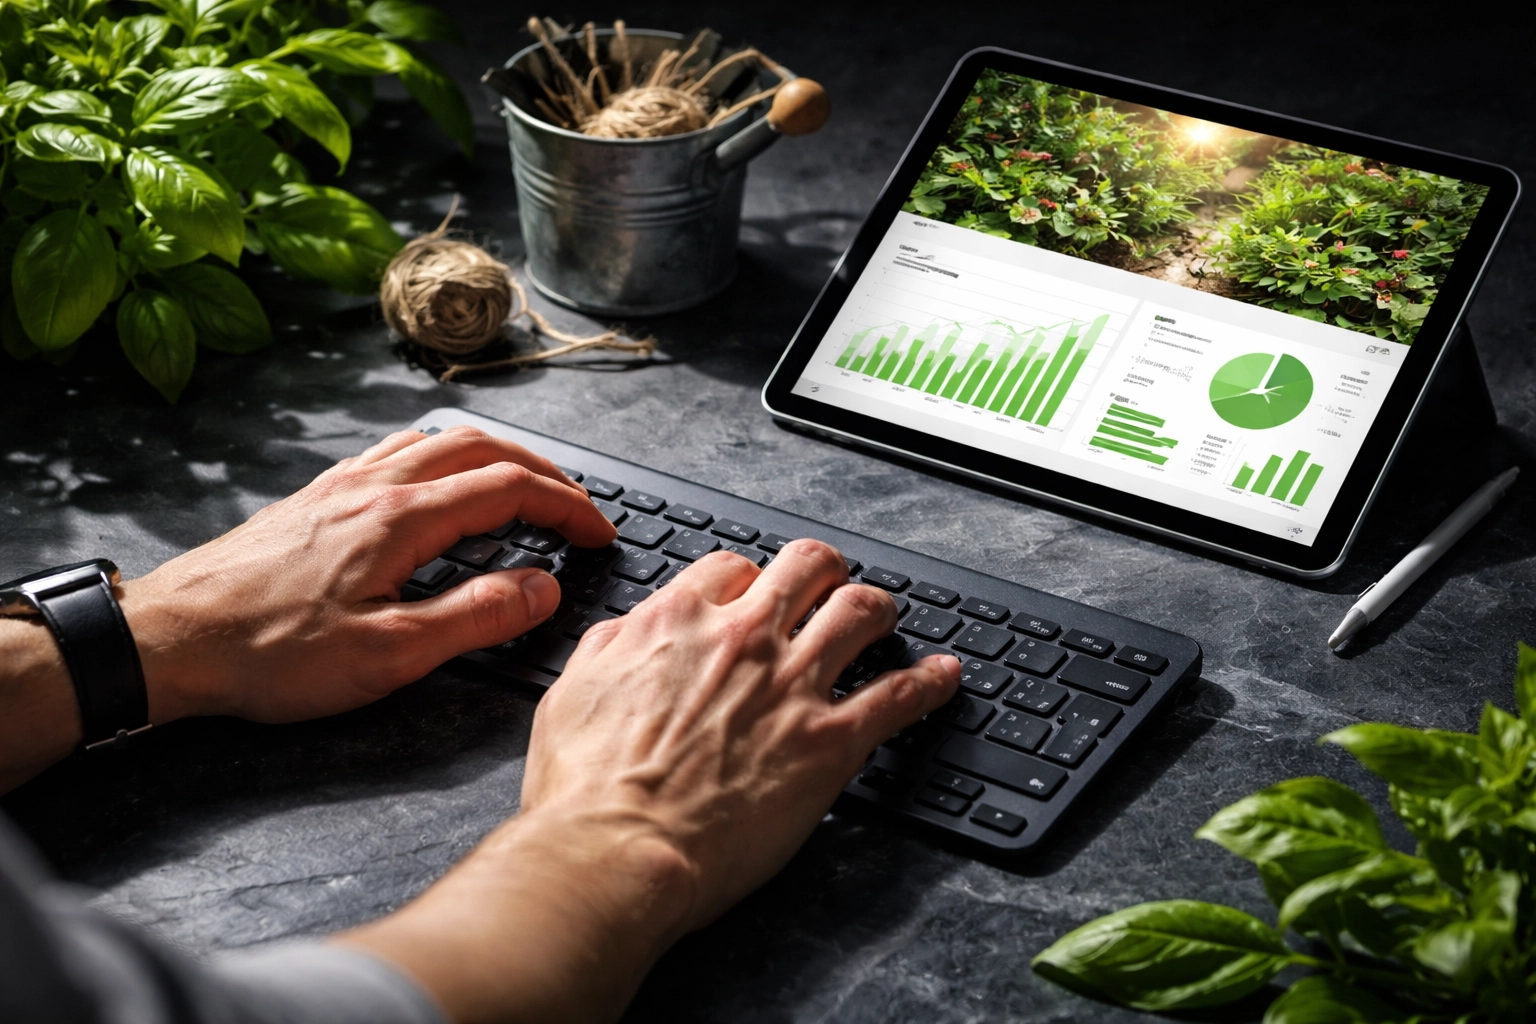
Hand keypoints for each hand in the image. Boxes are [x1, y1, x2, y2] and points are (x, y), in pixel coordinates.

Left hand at [120, 426, 614, 723]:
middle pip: (483, 448)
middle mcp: (374, 486)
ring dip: (497, 454)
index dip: (568, 507)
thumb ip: (474, 617)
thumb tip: (542, 587)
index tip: (599, 532)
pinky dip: (443, 454)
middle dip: (544, 471)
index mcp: (401, 519)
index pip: (510, 489)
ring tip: (526, 483)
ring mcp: (341, 485)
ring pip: (439, 440)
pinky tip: (439, 478)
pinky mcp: (315, 498)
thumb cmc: (268, 655)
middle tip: (578, 505)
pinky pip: (395, 450)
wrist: (170, 640)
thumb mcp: (388, 654)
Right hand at [342, 540, 958, 1022]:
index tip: (753, 598)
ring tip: (884, 616)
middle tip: (827, 583)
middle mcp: (744, 640)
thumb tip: (633, 632)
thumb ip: (612, 647)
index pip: (731, 569)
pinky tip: (944, 677)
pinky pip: (899, 696)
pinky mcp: (829, 742)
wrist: (616, 851)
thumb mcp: (573, 692)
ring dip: (876, 608)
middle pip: (806, 568)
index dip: (746, 581)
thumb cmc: (587, 789)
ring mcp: (793, 686)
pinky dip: (929, 682)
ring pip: (860, 612)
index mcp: (678, 621)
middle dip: (821, 570)